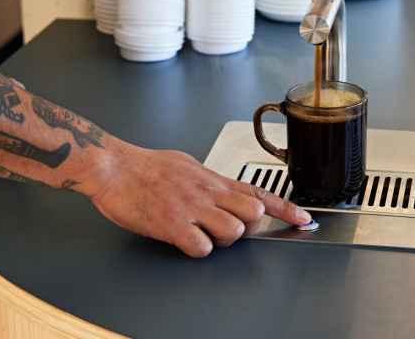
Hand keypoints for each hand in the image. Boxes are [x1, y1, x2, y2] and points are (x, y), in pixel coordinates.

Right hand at [86, 142, 311, 256]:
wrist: (111, 167)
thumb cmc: (142, 166)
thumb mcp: (184, 164)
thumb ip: (205, 179)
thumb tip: (217, 187)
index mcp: (211, 178)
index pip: (258, 192)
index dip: (285, 208)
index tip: (303, 219)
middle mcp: (206, 192)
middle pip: (253, 214)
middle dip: (247, 228)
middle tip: (227, 229)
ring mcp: (191, 208)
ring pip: (232, 234)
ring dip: (221, 241)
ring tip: (200, 233)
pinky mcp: (173, 225)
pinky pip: (201, 248)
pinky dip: (196, 250)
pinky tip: (184, 240)